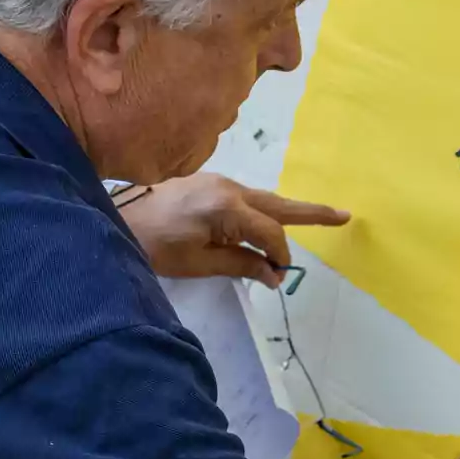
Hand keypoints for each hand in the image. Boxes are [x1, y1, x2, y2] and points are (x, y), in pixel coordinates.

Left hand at [119, 174, 349, 284]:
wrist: (115, 220)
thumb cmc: (154, 246)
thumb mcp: (199, 264)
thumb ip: (241, 264)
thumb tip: (274, 273)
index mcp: (227, 207)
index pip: (270, 232)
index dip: (279, 255)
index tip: (279, 276)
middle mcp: (228, 187)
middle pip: (279, 203)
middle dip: (312, 212)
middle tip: (344, 216)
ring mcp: (217, 181)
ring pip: (263, 198)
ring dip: (288, 212)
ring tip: (319, 217)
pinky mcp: (208, 182)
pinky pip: (246, 197)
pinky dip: (263, 211)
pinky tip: (270, 222)